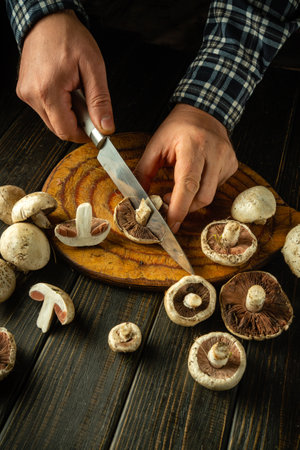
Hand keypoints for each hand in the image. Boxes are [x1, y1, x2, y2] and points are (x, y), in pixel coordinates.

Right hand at [17, 10, 114, 141]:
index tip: (97, 129)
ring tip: (75, 92)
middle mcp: (33, 95)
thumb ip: (100, 101)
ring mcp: (26, 94)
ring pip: (52, 121)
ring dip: (68, 115)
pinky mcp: (25, 92)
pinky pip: (46, 111)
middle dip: (77, 123)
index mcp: (48, 90)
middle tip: (88, 104)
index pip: (66, 131)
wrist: (47, 21)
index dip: (84, 134)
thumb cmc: (69, 37)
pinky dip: (59, 107)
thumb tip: (105, 126)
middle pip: (59, 129)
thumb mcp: (93, 68)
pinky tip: (65, 90)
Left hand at [134, 104, 237, 232]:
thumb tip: (135, 198)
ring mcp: (226, 159)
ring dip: (192, 200)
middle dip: (184, 208)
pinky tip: (196, 177)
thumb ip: (143, 172)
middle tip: (167, 203)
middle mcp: (214, 153)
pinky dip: (203, 190)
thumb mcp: (155, 146)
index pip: (188, 184)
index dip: (179, 207)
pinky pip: (217, 188)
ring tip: (179, 191)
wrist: (203, 111)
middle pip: (202, 196)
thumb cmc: (177, 128)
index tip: (170, 223)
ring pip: (210, 195)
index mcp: (192, 146)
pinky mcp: (232, 165)